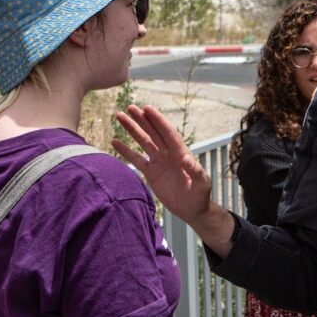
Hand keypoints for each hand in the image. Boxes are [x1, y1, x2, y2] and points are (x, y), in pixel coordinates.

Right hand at [113, 105, 216, 222]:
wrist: (192, 209)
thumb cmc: (200, 195)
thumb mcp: (201, 183)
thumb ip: (196, 171)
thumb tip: (186, 158)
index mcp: (181, 152)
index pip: (168, 133)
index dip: (158, 120)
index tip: (147, 108)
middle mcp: (168, 153)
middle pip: (153, 132)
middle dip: (142, 120)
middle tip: (130, 107)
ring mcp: (159, 162)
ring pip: (143, 142)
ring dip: (132, 130)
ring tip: (120, 116)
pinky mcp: (151, 172)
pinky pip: (136, 159)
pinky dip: (125, 151)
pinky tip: (115, 142)